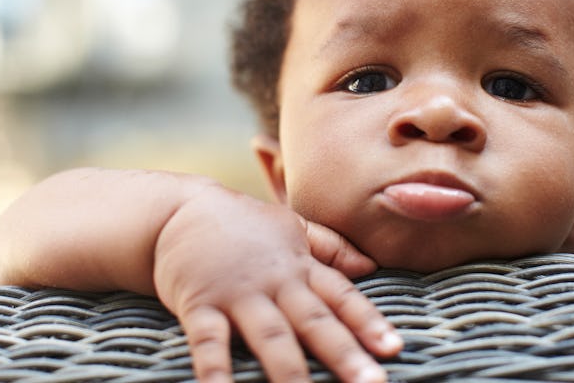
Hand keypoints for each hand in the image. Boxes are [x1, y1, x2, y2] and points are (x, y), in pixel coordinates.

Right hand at [152, 182, 401, 382]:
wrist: (179, 208)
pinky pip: (210, 342)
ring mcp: (238, 293)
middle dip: (344, 353)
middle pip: (314, 320)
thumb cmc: (242, 223)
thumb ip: (331, 248)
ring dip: (290, 371)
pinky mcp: (200, 304)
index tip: (393, 348)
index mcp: (299, 265)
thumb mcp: (292, 226)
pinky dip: (217, 370)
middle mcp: (275, 281)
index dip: (368, 321)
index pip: (340, 295)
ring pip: (271, 336)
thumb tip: (371, 266)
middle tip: (372, 382)